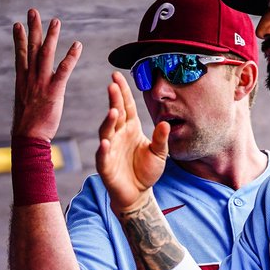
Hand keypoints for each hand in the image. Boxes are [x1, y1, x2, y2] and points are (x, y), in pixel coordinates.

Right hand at [12, 10, 81, 140]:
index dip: (19, 39)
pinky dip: (70, 56)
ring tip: (55, 21)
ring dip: (51, 36)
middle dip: (32, 28)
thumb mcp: (25, 105)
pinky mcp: (54, 91)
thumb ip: (28, 93)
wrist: (28, 137)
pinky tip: (77, 45)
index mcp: (22, 81)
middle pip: (30, 48)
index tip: (18, 24)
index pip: (20, 55)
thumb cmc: (28, 126)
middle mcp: (30, 78)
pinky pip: (63, 69)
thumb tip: (30, 90)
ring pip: (45, 54)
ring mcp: (41, 83)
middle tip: (33, 11)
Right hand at [96, 71, 169, 213]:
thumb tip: (166, 123)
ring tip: (113, 112)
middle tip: (112, 86)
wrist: (138, 194)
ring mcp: (110, 149)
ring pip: (107, 131)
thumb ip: (161, 139)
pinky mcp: (106, 166)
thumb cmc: (146, 171)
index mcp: (131, 128)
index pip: (125, 106)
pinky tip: (106, 142)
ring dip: (109, 121)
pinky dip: (104, 149)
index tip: (116, 76)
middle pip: (115, 114)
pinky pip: (103, 155)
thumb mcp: (160, 154)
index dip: (122, 92)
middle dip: (113, 100)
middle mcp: (118, 135)